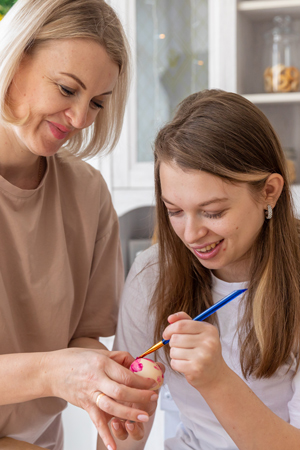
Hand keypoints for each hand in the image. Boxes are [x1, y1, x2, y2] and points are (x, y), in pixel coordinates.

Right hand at [44, 348, 158, 449]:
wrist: (51, 371)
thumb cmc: (75, 359)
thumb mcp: (99, 352)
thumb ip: (118, 358)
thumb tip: (136, 362)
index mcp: (102, 364)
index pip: (125, 375)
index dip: (141, 380)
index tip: (152, 383)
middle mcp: (96, 379)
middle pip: (121, 391)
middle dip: (139, 397)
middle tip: (153, 399)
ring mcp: (90, 394)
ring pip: (111, 406)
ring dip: (128, 414)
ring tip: (143, 417)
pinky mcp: (85, 405)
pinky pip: (96, 421)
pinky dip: (105, 434)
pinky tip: (113, 446)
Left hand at [162, 312, 225, 390]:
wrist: (216, 375)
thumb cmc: (205, 351)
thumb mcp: (200, 332)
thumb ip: (185, 321)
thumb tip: (170, 318)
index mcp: (209, 330)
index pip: (181, 325)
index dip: (170, 329)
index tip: (166, 334)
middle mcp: (208, 342)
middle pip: (175, 338)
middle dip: (173, 343)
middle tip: (181, 348)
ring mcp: (203, 356)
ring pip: (173, 351)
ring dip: (175, 354)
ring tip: (185, 357)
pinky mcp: (196, 369)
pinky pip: (174, 363)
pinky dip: (176, 364)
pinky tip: (185, 365)